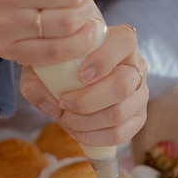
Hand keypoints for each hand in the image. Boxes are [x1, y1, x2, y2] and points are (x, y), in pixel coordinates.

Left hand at [20, 24, 147, 146]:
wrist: (69, 81)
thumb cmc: (60, 65)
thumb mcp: (41, 65)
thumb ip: (36, 81)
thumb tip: (52, 105)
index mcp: (121, 40)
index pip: (124, 42)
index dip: (103, 60)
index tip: (80, 76)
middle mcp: (137, 64)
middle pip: (123, 85)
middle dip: (88, 101)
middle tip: (64, 103)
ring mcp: (141, 92)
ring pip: (121, 112)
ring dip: (87, 122)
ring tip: (67, 119)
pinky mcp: (138, 117)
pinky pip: (123, 133)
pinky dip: (96, 137)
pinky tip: (78, 132)